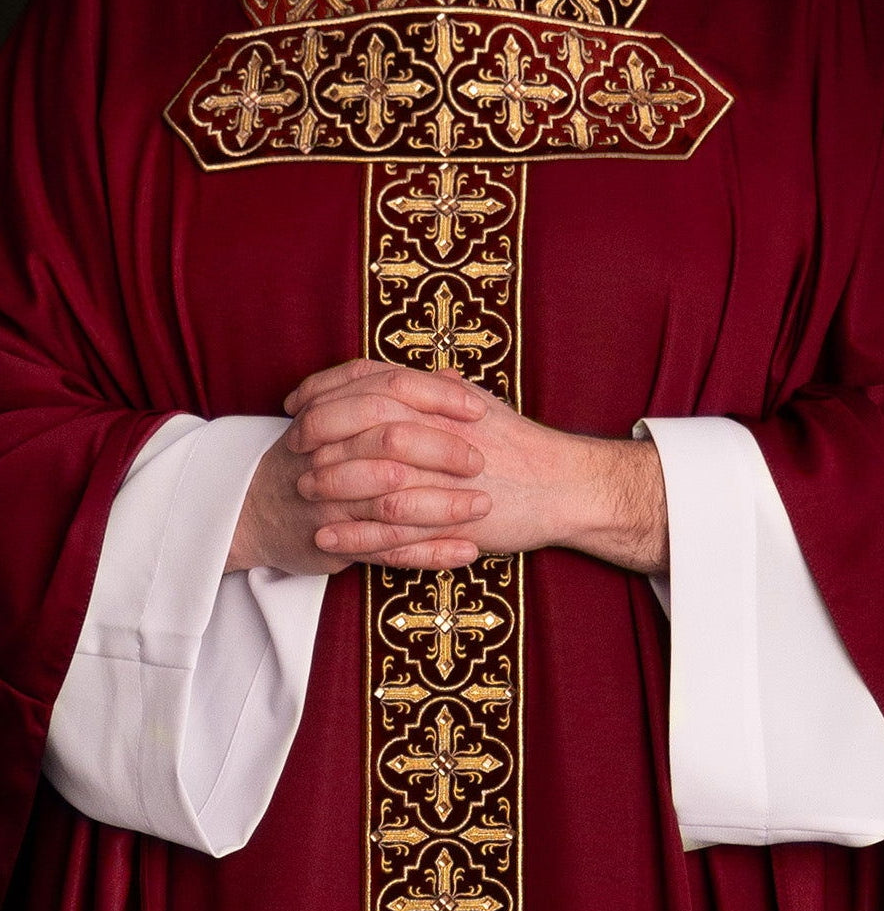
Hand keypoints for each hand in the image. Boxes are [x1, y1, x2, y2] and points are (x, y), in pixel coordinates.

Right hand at [226, 360, 491, 573]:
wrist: (250, 509)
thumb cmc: (309, 457)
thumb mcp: (338, 414)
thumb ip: (391, 397)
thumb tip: (451, 376)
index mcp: (332, 413)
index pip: (389, 391)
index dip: (437, 397)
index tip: (478, 409)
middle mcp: (329, 454)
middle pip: (391, 441)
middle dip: (443, 450)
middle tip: (480, 460)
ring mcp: (332, 502)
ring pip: (393, 502)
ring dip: (445, 506)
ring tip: (484, 506)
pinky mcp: (336, 543)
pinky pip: (389, 551)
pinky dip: (432, 553)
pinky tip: (467, 551)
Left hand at [290, 367, 668, 574]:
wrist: (563, 484)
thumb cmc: (520, 445)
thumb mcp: (475, 403)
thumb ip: (434, 388)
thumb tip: (400, 372)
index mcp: (438, 400)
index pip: (368, 382)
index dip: (324, 391)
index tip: (296, 402)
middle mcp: (436, 432)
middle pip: (359, 426)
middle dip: (317, 437)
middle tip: (292, 448)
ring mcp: (440, 478)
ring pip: (369, 478)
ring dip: (328, 486)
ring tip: (300, 493)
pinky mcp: (447, 522)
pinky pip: (389, 530)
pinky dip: (352, 533)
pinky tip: (326, 537)